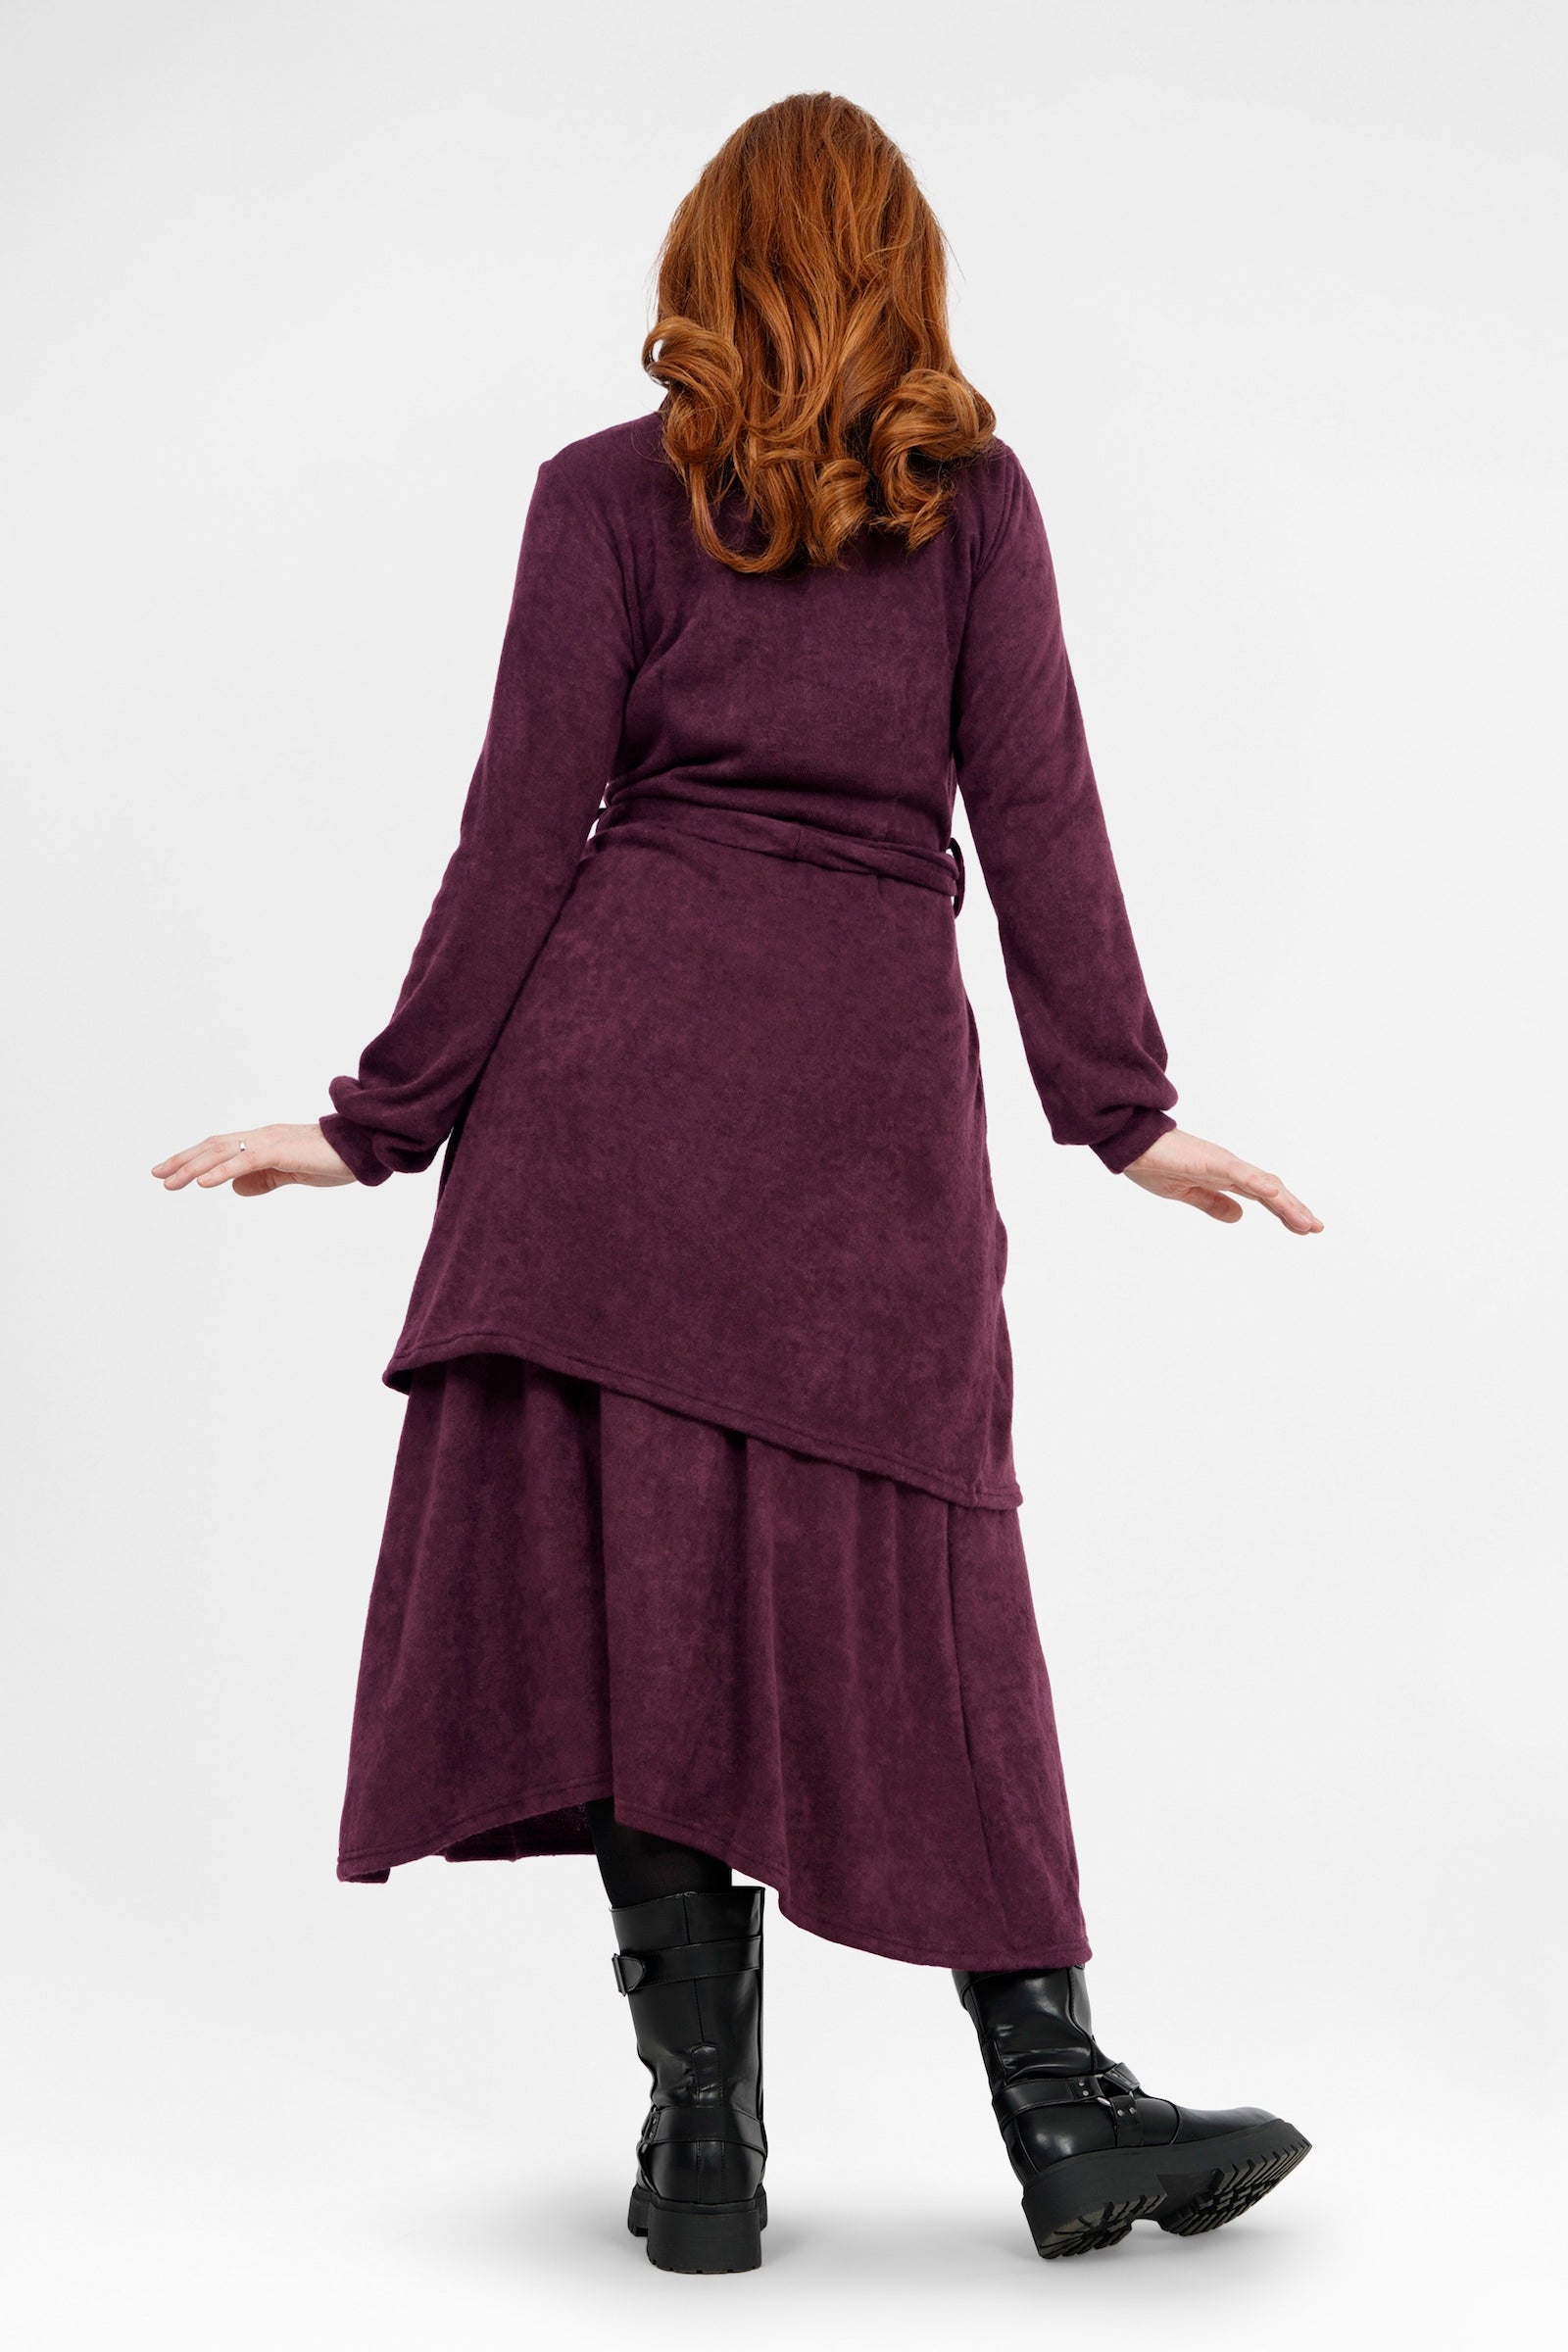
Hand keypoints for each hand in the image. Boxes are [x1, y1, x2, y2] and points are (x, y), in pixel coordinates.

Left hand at [151, 1122, 354, 1198]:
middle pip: (213, 1146)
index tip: (171, 1171)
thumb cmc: (336, 1159)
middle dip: (183, 1160)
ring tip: (170, 1182)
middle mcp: (262, 1137)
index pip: (221, 1147)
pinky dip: (220, 1171)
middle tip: (158, 1175)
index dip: (194, 1158)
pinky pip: (244, 1162)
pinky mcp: (280, 1151)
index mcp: (265, 1141)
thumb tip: (235, 1188)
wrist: (363, 1146)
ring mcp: (270, 1142)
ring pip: (222, 1152)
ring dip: (193, 1167)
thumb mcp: (294, 1173)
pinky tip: (203, 1184)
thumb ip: (265, 1178)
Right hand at [1123, 1127, 1321, 1233]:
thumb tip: (1238, 1218)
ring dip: (1286, 1202)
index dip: (1285, 1210)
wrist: (1129, 1144)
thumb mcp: (1185, 1193)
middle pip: (1270, 1190)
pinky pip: (1238, 1173)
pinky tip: (1274, 1193)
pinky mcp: (1209, 1161)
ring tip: (1306, 1221)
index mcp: (1223, 1177)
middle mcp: (1230, 1168)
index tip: (1304, 1227)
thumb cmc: (1152, 1163)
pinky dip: (1257, 1182)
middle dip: (1294, 1208)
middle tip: (1315, 1227)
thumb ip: (1212, 1203)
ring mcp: (1222, 1163)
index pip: (1262, 1195)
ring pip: (1262, 1183)